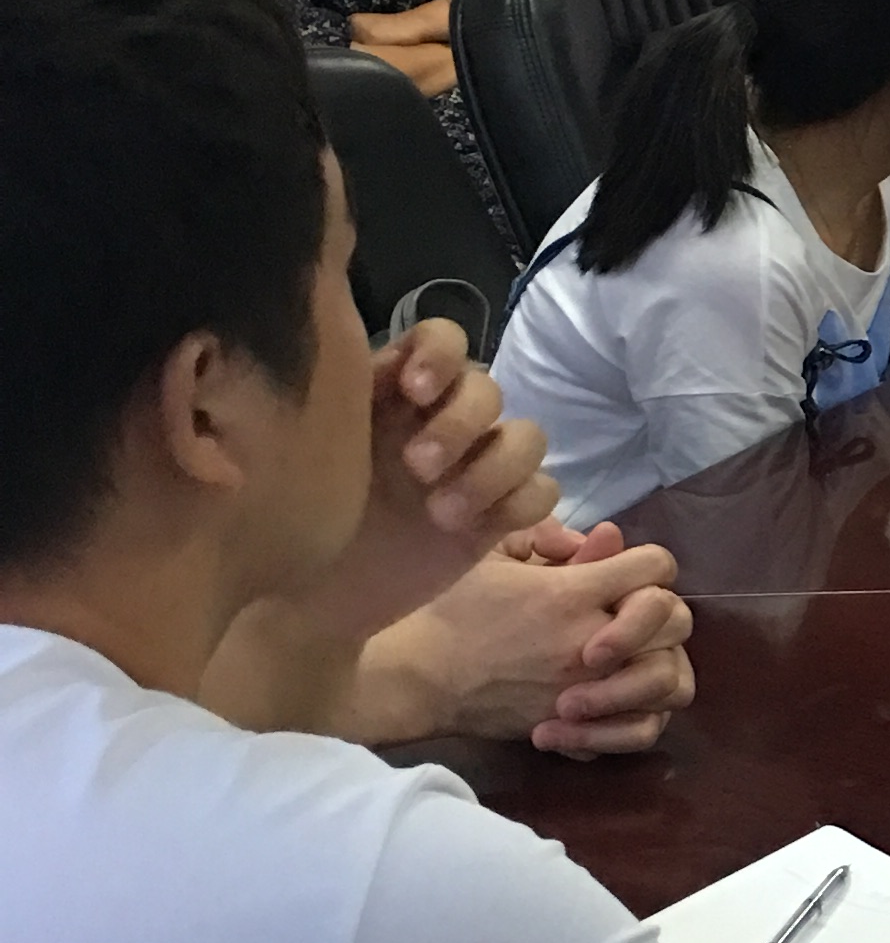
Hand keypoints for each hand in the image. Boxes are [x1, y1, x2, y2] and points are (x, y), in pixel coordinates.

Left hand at [310, 324, 554, 645]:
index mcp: (393, 394)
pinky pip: (543, 490)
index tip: (414, 392)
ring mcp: (475, 469)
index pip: (441, 339)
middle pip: (488, 389)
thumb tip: (333, 354)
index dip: (440, 355)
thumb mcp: (297, 452)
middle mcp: (441, 422)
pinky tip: (475, 529)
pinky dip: (519, 504)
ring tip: (442, 512)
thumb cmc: (292, 525)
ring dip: (494, 469)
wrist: (312, 602)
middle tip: (417, 468)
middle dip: (459, 425)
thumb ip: (325, 401)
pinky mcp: (499, 517)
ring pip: (527, 436)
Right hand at [365, 521, 695, 753]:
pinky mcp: (580, 726)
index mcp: (571, 592)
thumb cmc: (452, 609)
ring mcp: (590, 688)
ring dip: (662, 661)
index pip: (655, 566)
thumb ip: (554, 542)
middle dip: (662, 610)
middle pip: (676, 619)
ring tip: (636, 656)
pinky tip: (622, 698)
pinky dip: (643, 713)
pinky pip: (644, 727)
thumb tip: (605, 537)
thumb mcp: (495, 558)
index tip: (627, 570)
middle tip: (632, 612)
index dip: (649, 562)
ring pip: (672, 677)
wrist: (420, 677)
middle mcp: (590, 640)